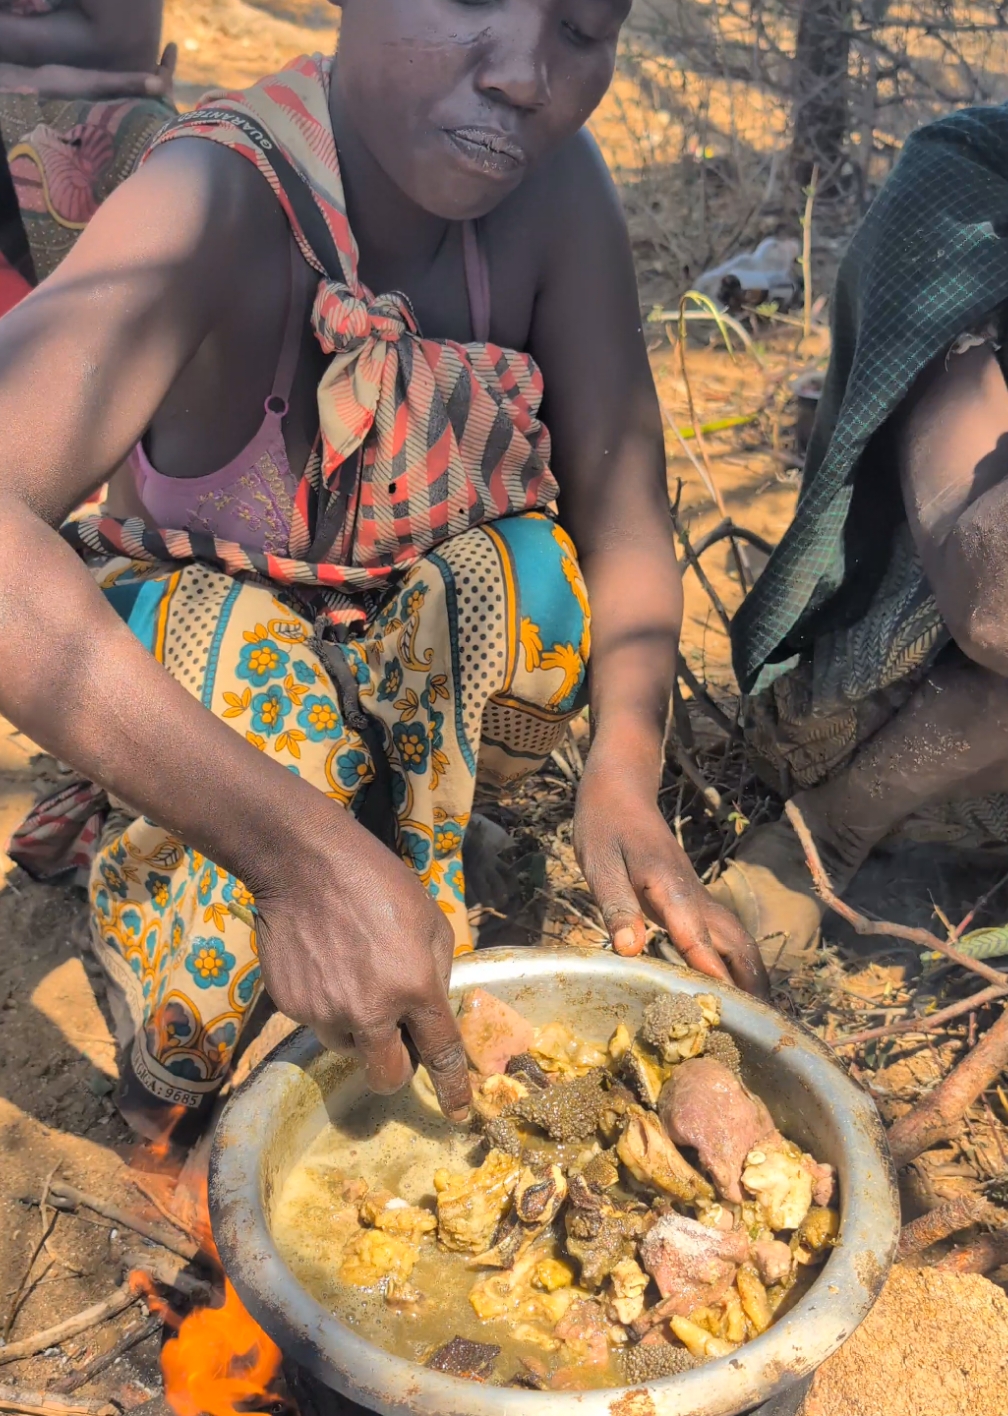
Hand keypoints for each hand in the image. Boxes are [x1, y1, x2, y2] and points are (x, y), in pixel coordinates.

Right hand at [0, 42, 176, 99]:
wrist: (38, 96)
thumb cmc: (66, 90)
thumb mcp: (97, 84)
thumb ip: (128, 84)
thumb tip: (160, 84)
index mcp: (130, 109)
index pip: (158, 90)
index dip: (167, 69)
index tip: (171, 45)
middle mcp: (127, 111)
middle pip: (154, 94)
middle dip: (162, 74)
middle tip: (168, 49)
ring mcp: (118, 108)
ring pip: (143, 94)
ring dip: (151, 77)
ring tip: (156, 57)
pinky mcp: (107, 105)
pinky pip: (129, 93)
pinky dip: (135, 80)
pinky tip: (134, 66)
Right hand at [249, 804, 471, 1120]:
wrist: (303, 863)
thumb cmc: (377, 882)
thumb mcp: (428, 918)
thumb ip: (437, 970)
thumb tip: (432, 1007)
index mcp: (414, 987)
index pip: (441, 1054)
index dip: (452, 1089)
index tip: (458, 1113)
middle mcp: (369, 1011)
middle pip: (386, 1076)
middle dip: (396, 1067)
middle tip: (395, 1039)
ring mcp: (325, 1012)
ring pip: (348, 1046)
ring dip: (358, 1028)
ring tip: (351, 977)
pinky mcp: (290, 1006)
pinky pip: (317, 1021)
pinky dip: (326, 1004)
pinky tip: (324, 964)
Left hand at [574, 748, 769, 998]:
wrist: (621, 789)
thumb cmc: (605, 826)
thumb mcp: (599, 864)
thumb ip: (616, 906)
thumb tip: (630, 950)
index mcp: (668, 886)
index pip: (695, 934)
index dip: (710, 969)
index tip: (726, 1004)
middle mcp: (692, 894)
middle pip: (734, 940)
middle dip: (750, 981)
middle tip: (761, 1025)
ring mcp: (696, 895)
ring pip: (736, 936)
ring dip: (751, 972)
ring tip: (759, 1015)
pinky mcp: (691, 898)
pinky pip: (723, 933)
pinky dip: (736, 960)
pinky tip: (733, 983)